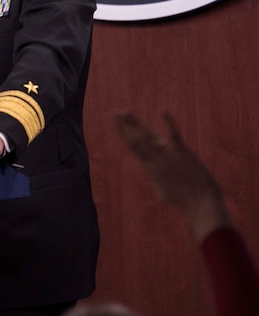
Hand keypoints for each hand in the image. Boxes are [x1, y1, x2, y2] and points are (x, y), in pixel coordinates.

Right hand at [114, 112, 231, 240]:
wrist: (199, 204)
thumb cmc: (184, 200)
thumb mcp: (164, 190)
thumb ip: (159, 178)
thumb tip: (156, 173)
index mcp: (150, 167)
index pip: (134, 146)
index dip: (125, 133)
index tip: (117, 122)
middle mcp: (154, 160)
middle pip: (136, 139)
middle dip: (125, 125)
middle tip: (115, 112)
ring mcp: (166, 156)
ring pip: (146, 137)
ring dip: (134, 123)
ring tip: (124, 111)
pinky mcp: (181, 153)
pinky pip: (173, 135)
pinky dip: (168, 123)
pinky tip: (163, 111)